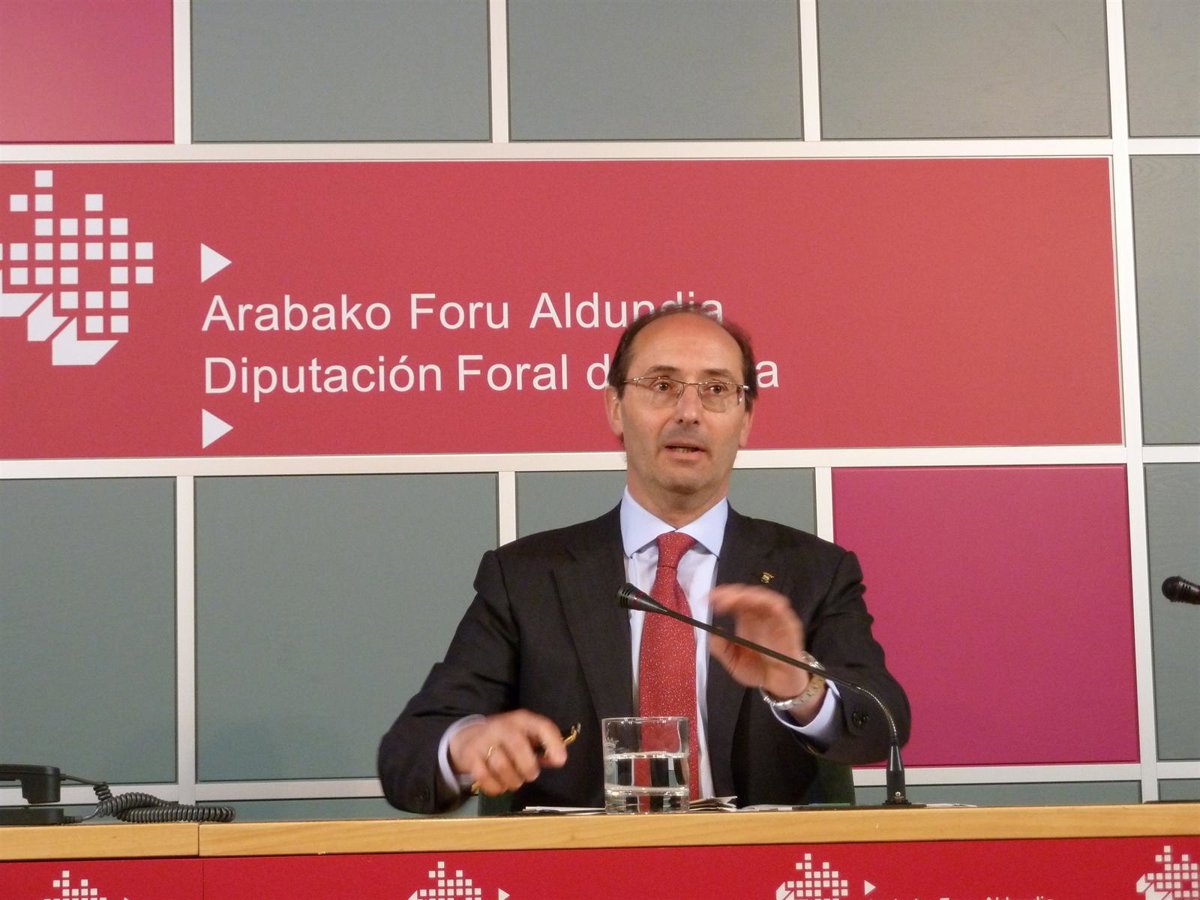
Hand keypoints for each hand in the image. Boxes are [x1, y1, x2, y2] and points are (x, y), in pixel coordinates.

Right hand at [448, 709, 570, 796]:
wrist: (467, 737)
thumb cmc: (504, 739)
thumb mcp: (523, 735)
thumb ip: (541, 747)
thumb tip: (559, 760)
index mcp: (521, 720)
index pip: (541, 726)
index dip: (553, 743)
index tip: (560, 761)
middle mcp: (502, 727)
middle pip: (519, 748)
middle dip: (528, 768)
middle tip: (530, 775)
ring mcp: (484, 740)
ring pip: (502, 766)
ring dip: (513, 781)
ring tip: (514, 781)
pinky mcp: (470, 756)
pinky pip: (485, 777)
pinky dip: (496, 788)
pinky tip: (500, 785)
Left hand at [708, 584, 814, 705]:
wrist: (778, 685)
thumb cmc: (757, 669)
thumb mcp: (732, 661)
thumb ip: (720, 648)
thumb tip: (709, 632)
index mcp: (746, 618)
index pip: (734, 599)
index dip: (721, 595)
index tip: (706, 599)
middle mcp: (760, 615)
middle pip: (747, 595)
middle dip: (731, 593)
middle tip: (717, 598)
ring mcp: (774, 619)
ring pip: (764, 598)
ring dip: (748, 596)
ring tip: (732, 600)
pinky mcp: (788, 627)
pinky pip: (782, 611)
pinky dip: (772, 604)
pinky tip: (759, 604)